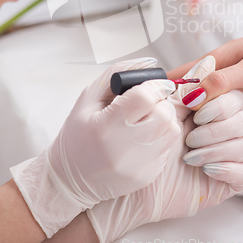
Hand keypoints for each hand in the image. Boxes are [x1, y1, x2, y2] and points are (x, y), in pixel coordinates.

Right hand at [10, 57, 179, 238]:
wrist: (71, 180)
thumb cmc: (78, 134)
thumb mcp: (88, 98)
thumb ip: (116, 73)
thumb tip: (149, 62)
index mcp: (106, 126)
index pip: (145, 97)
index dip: (152, 86)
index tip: (148, 86)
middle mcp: (125, 148)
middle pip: (164, 113)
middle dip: (160, 102)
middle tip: (146, 103)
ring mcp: (139, 166)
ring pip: (171, 130)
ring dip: (163, 118)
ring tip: (144, 120)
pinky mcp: (148, 177)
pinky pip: (168, 148)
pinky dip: (161, 137)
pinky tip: (143, 138)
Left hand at [86, 56, 242, 242]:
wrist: (126, 183)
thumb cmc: (137, 146)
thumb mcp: (156, 110)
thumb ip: (182, 87)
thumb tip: (206, 62)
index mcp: (203, 110)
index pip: (230, 94)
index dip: (218, 96)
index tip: (194, 102)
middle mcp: (217, 131)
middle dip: (218, 122)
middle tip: (192, 131)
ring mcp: (223, 155)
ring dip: (217, 146)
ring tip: (189, 154)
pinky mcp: (225, 180)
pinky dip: (227, 167)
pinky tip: (204, 168)